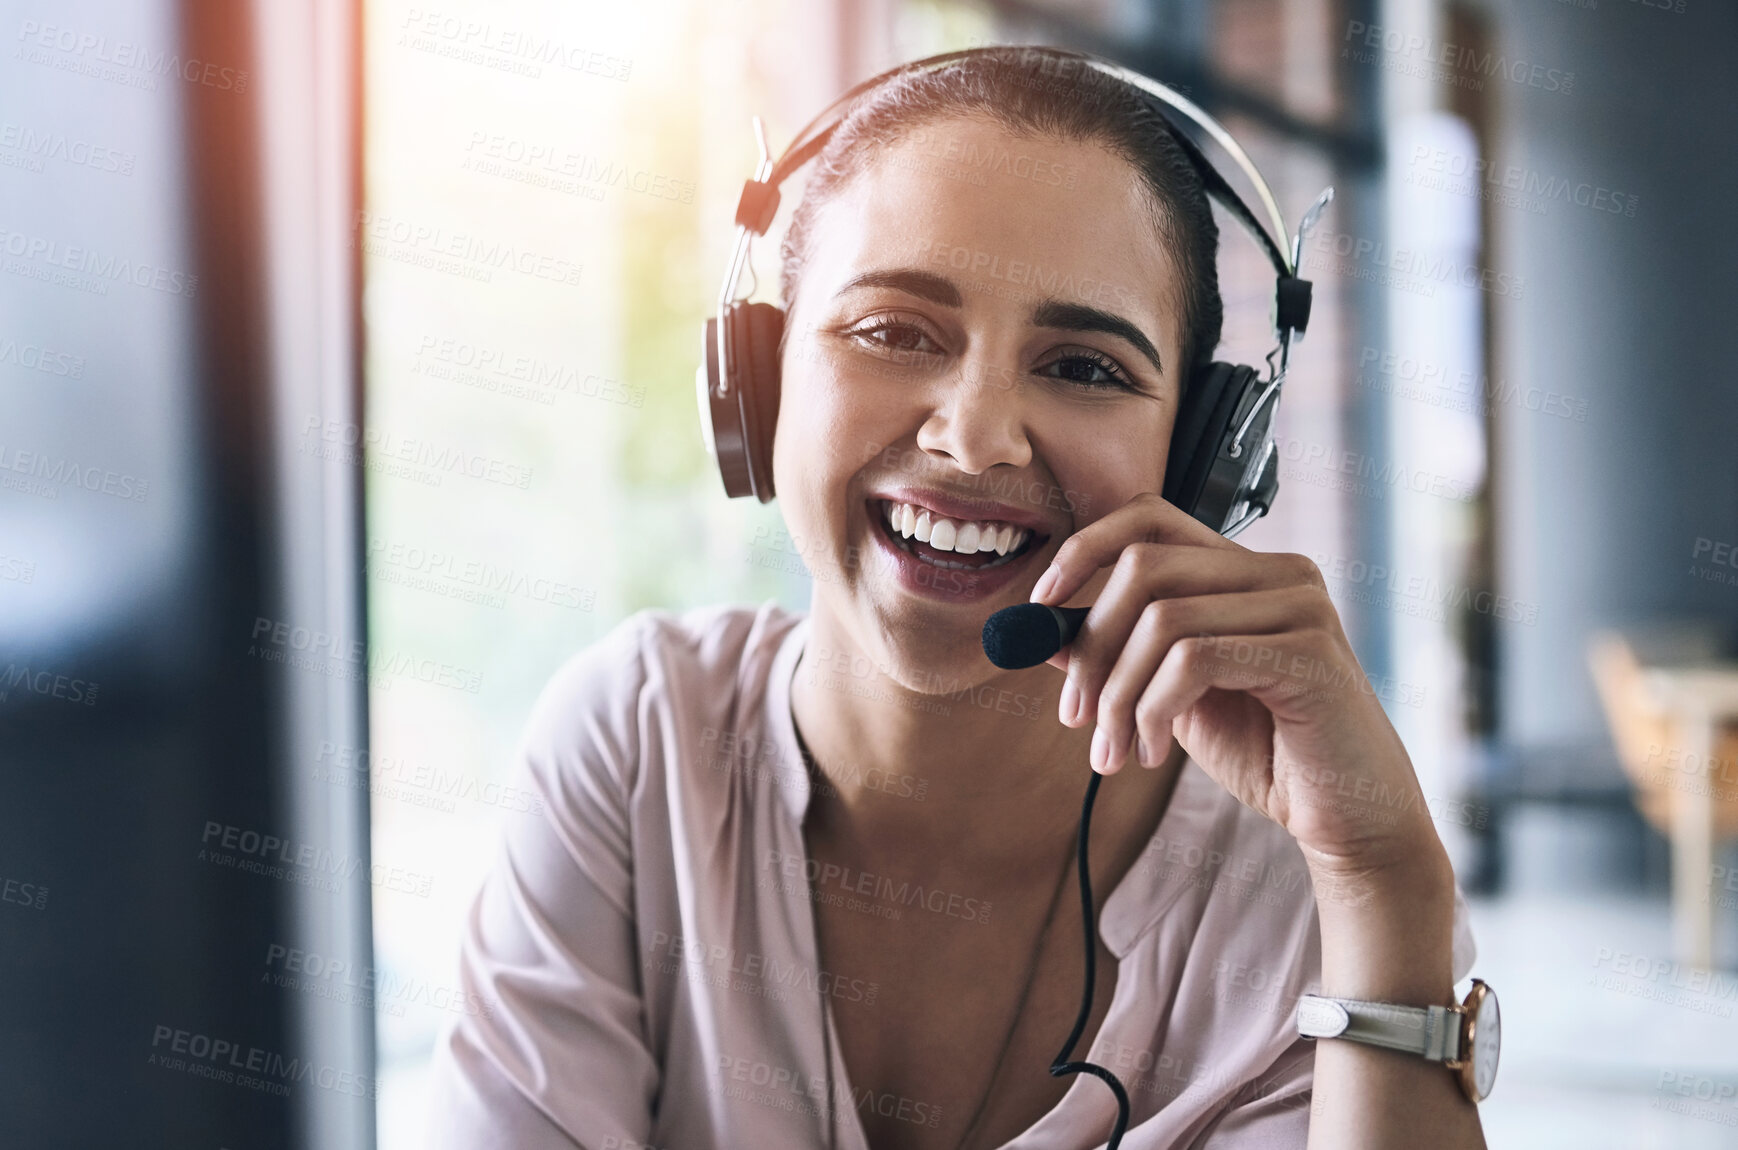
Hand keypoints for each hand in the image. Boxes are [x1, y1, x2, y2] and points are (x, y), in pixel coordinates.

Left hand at [1031, 491, 1439, 875]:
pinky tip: (1153, 752)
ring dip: (1118, 695)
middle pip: (1143, 568)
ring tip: (1114, 751)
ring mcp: (1300, 604)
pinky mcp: (1309, 650)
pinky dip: (1154, 710)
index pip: (1149, 517)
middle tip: (1075, 716)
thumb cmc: (1267, 751)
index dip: (1083, 550)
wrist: (1348, 817)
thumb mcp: (1174, 696)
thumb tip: (1044, 628)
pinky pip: (1194, 660)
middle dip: (1092, 647)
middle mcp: (1279, 571)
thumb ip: (1121, 655)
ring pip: (1161, 619)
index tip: (1039, 605)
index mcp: (1246, 569)